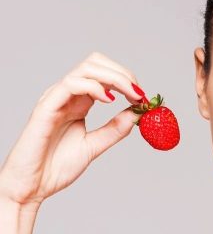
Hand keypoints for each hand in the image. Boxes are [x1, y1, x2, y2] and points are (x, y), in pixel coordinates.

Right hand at [0, 52, 144, 207]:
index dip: (126, 80)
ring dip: (114, 77)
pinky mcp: (46, 107)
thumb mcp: (94, 146)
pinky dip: (94, 87)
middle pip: (96, 63)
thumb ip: (114, 129)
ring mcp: (56, 99)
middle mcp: (67, 95)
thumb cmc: (55, 167)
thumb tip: (137, 114)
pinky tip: (109, 100)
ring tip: (131, 94)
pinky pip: (70, 85)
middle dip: (123, 73)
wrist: (31, 188)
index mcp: (78, 102)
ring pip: (86, 68)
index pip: (103, 74)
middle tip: (139, 93)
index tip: (143, 96)